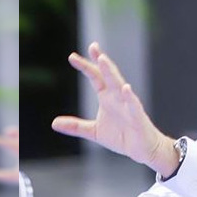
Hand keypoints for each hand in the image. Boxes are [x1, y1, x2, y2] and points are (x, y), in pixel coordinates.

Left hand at [51, 42, 177, 176]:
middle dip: (100, 62)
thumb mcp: (94, 132)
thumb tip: (54, 123)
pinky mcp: (138, 117)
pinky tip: (125, 88)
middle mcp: (117, 97)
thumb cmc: (121, 137)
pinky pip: (134, 105)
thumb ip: (76, 126)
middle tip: (93, 47)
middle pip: (108, 76)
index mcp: (107, 97)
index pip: (95, 77)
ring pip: (119, 85)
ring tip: (103, 60)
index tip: (72, 56)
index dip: (86, 66)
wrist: (142, 149)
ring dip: (111, 72)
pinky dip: (130, 97)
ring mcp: (129, 105)